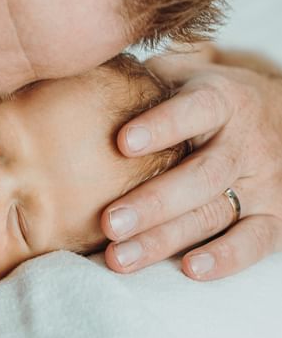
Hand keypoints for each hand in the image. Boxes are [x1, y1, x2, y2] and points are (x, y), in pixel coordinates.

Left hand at [101, 47, 281, 279]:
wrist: (280, 120)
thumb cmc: (205, 104)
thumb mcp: (185, 78)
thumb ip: (145, 79)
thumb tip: (77, 67)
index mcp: (223, 100)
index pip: (196, 110)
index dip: (162, 126)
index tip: (122, 143)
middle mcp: (245, 142)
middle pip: (201, 175)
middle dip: (153, 202)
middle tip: (109, 223)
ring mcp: (263, 182)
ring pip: (215, 213)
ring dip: (166, 239)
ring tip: (121, 257)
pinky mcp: (274, 217)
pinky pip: (254, 242)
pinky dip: (225, 258)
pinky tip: (190, 270)